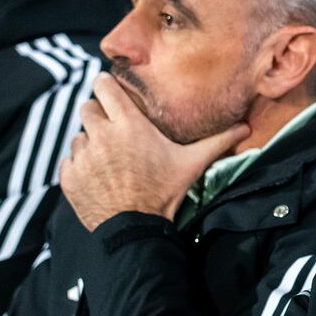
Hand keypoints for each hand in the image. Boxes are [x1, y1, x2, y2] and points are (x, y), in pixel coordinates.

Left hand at [59, 73, 249, 230]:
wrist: (136, 229)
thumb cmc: (164, 193)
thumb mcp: (191, 164)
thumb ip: (216, 141)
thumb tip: (246, 128)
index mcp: (128, 125)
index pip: (103, 85)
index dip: (105, 86)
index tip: (111, 92)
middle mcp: (101, 135)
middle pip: (87, 107)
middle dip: (98, 114)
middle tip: (112, 129)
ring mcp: (83, 156)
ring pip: (79, 136)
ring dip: (90, 143)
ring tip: (108, 159)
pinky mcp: (70, 176)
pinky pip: (70, 160)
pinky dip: (80, 166)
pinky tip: (99, 177)